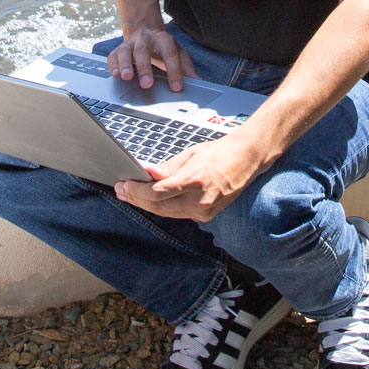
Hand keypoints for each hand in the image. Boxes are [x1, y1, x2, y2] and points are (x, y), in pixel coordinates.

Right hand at [107, 27, 198, 91]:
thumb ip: (186, 67)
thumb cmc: (163, 45)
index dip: (174, 71)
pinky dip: (113, 65)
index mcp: (163, 39)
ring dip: (126, 64)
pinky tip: (116, 74)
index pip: (170, 54)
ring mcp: (130, 43)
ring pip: (125, 51)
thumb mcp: (177, 52)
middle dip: (145, 67)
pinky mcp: (118, 49)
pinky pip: (113, 56)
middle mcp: (145, 39)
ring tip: (126, 77)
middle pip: (143, 50)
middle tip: (147, 84)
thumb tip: (198, 82)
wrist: (144, 28)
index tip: (176, 88)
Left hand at [115, 134, 267, 220]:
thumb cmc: (220, 153)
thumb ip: (168, 167)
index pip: (158, 193)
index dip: (137, 191)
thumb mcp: (191, 154)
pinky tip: (150, 201)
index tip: (124, 185)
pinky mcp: (206, 216)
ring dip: (146, 205)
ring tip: (130, 196)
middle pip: (159, 206)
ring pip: (166, 213)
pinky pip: (177, 214)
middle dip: (136, 199)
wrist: (246, 160)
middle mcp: (200, 200)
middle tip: (121, 191)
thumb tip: (148, 172)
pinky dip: (162, 208)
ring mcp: (204, 211)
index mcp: (196, 180)